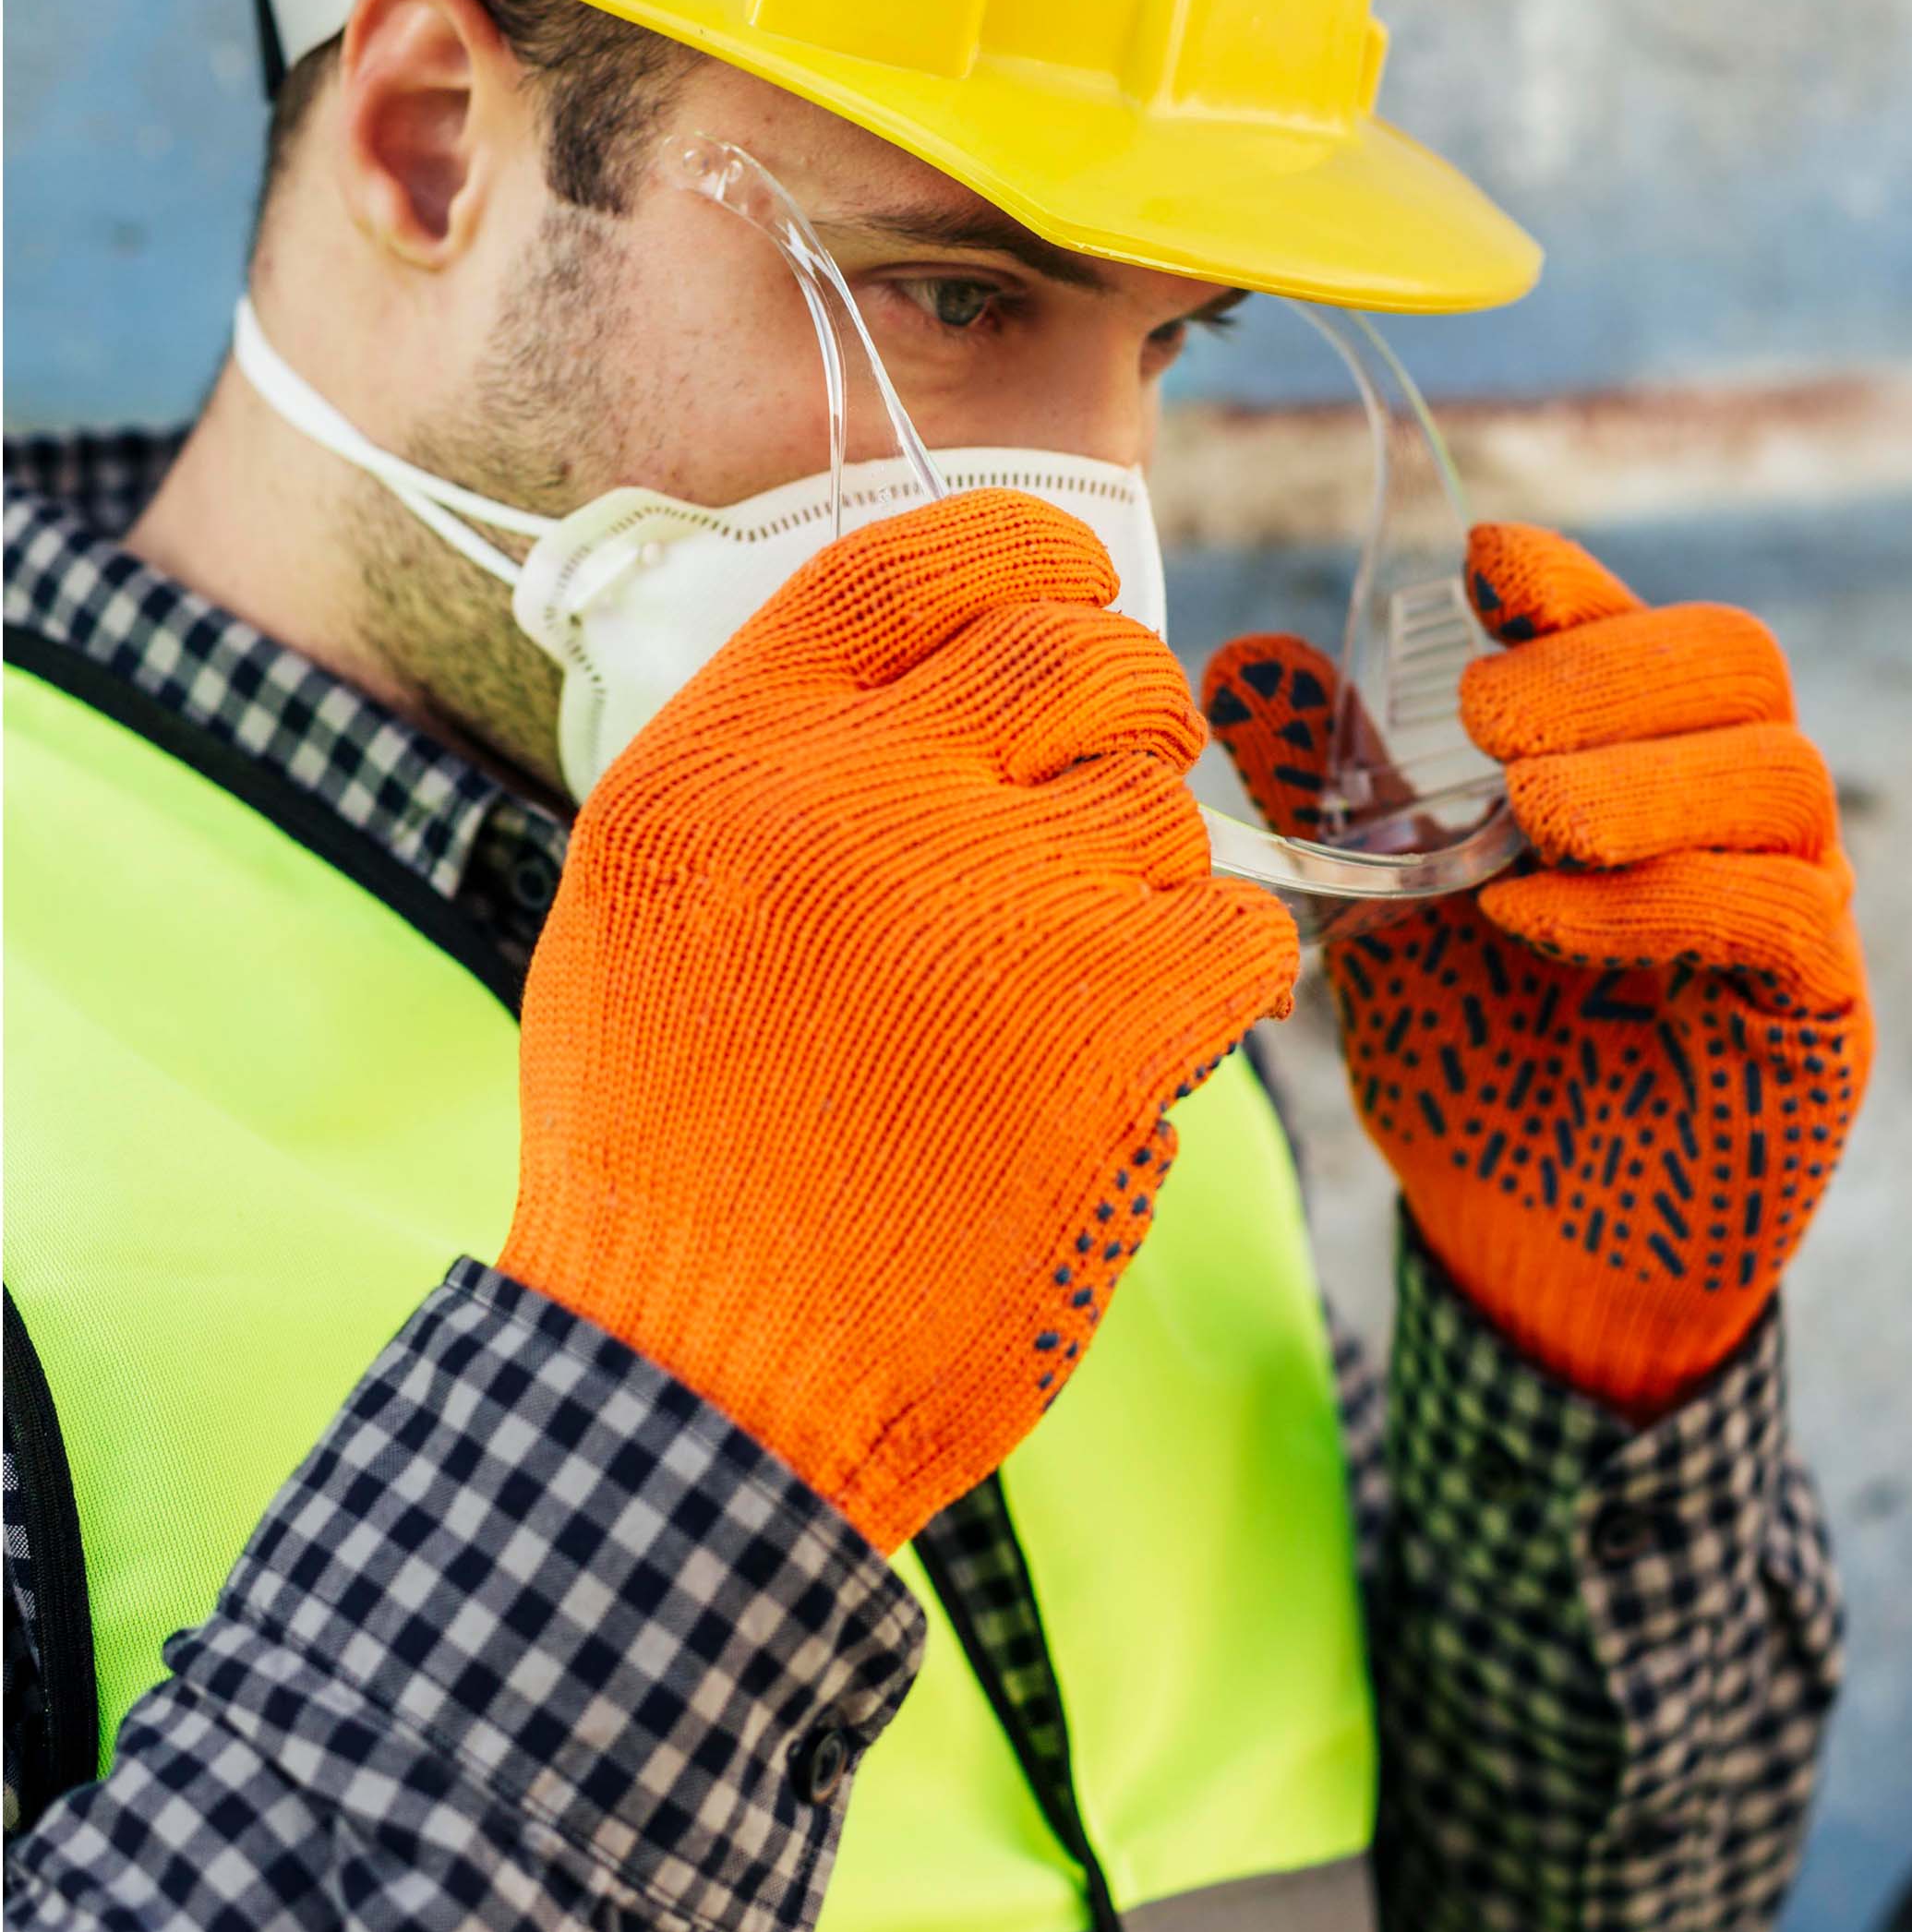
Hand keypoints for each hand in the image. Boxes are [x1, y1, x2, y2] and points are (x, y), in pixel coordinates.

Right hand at [503, 496, 1297, 1547]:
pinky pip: (1242, 929)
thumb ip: (779, 772)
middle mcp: (854, 798)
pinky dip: (1217, 983)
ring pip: (1165, 805)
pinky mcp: (1109, 1015)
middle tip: (1112, 794)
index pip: (912, 558)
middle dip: (1126, 710)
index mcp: (724, 759)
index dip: (1026, 549)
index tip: (1076, 582)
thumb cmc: (675, 1166)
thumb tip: (944, 677)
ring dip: (1145, 883)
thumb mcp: (649, 914)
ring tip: (1057, 994)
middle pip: (1077, 652)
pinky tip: (1138, 1050)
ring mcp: (989, 900)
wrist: (703, 1382)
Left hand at [1203, 524, 1868, 1412]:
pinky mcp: (1821, 1016)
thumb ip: (1333, 797)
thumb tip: (1246, 661)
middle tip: (1486, 717)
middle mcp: (1736, 818)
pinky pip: (1781, 911)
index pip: (1636, 627)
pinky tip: (1534, 919)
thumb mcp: (1379, 922)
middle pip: (1738, 664)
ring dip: (1640, 776)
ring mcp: (1795, 910)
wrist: (1532, 1263)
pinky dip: (1653, 898)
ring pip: (1780, 773)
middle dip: (1608, 667)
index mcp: (1641, 768)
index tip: (1482, 562)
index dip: (1569, 581)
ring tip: (1521, 817)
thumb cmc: (1476, 1078)